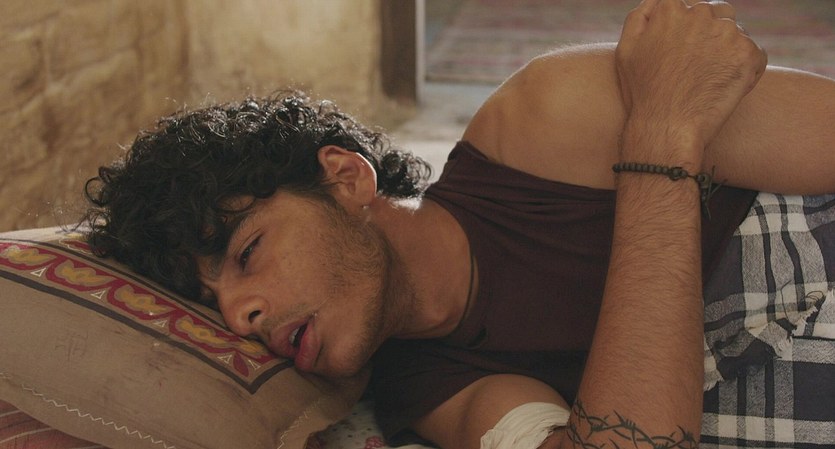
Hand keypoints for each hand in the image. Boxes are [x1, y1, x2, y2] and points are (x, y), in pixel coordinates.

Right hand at [615, 0, 766, 161]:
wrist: (666, 127)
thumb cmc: (643, 92)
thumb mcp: (626, 48)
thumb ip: (642, 15)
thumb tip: (660, 2)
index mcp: (670, 8)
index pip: (691, 5)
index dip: (688, 29)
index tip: (684, 52)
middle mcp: (701, 14)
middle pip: (717, 12)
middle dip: (710, 35)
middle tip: (697, 67)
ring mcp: (727, 32)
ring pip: (736, 33)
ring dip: (728, 50)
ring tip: (709, 79)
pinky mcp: (748, 53)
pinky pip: (755, 55)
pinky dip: (745, 70)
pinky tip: (724, 88)